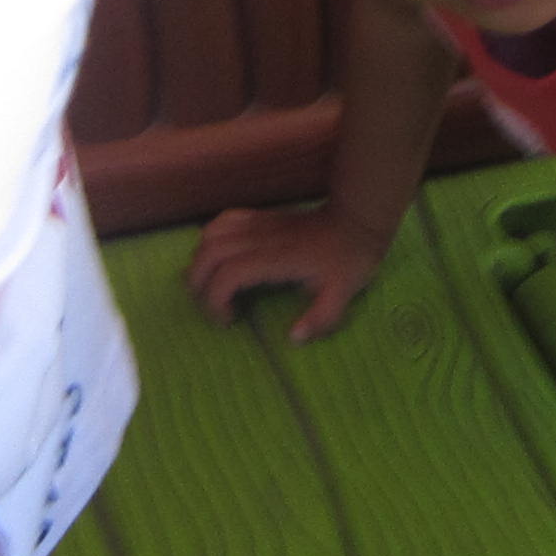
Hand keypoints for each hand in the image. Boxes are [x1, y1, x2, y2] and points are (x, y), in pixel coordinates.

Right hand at [182, 204, 387, 340]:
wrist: (356, 219)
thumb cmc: (349, 258)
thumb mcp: (343, 294)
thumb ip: (320, 319)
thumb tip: (294, 338)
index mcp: (277, 258)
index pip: (229, 274)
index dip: (217, 300)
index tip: (230, 320)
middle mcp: (260, 238)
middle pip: (209, 253)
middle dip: (198, 283)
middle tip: (211, 307)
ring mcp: (258, 224)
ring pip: (210, 234)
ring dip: (200, 260)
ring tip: (210, 284)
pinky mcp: (260, 217)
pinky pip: (223, 220)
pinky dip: (210, 238)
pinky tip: (218, 256)